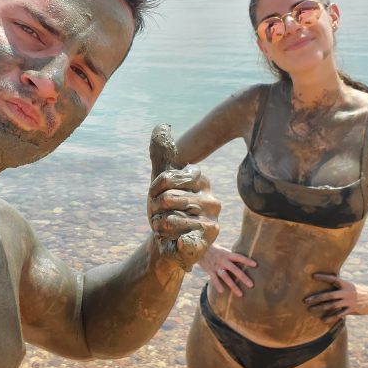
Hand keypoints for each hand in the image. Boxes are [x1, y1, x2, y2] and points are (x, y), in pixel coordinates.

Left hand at [147, 124, 220, 271]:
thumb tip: (162, 126)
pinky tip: (174, 241)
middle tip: (157, 216)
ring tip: (163, 228)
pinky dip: (172, 242)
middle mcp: (212, 199)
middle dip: (154, 210)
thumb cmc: (165, 208)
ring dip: (159, 226)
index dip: (154, 189)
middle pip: (168, 198)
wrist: (168, 240)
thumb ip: (161, 155)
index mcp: (201, 179)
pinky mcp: (208, 241)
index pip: (168, 177)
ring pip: (172, 219)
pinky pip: (183, 239)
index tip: (155, 196)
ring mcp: (213, 221)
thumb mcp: (160, 182)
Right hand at [198, 244, 255, 296]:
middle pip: (234, 269)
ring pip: (225, 277)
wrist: (199, 249)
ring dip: (233, 286)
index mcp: (227, 254)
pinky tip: (222, 292)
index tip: (256, 265)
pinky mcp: (209, 271)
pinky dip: (217, 285)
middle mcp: (222, 260)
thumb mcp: (224, 251)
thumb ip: (232, 256)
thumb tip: (244, 260)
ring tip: (240, 294)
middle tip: (251, 285)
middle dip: (243, 277)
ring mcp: (216, 266)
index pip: (239, 257)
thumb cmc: (215, 251)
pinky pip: (214, 279)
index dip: (247, 260)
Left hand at [304, 273, 367, 323]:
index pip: (333, 279)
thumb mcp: (350, 287)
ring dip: (320, 308)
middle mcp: (346, 292)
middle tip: (305, 300)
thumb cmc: (360, 292)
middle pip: (328, 295)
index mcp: (346, 284)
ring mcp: (349, 301)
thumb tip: (328, 286)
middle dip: (316, 298)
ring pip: (332, 305)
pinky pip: (340, 314)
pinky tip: (323, 319)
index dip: (323, 277)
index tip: (313, 276)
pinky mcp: (352, 309)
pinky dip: (331, 317)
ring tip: (310, 309)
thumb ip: (340, 288)